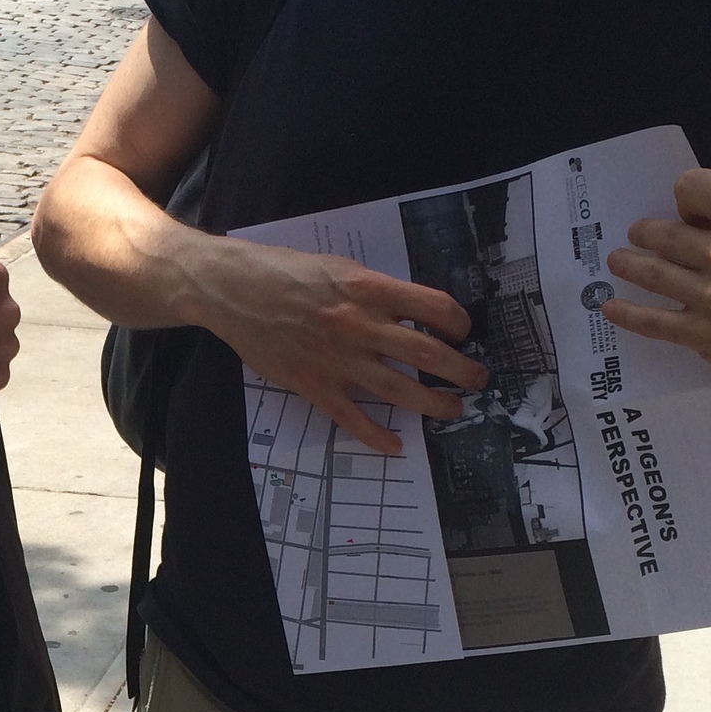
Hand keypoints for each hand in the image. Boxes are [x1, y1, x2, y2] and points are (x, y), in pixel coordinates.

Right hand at [185, 236, 485, 455]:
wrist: (232, 289)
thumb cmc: (283, 271)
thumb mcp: (337, 266)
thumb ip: (372, 291)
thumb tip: (408, 311)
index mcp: (368, 288)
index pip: (434, 307)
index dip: (458, 322)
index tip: (463, 331)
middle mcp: (360, 325)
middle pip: (427, 353)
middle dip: (462, 370)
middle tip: (478, 379)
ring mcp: (338, 359)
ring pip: (400, 389)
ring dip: (434, 403)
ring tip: (453, 410)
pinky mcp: (314, 385)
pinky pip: (353, 418)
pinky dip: (377, 435)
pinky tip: (396, 445)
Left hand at [601, 168, 710, 413]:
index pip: (690, 186)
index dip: (685, 193)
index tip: (687, 206)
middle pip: (661, 231)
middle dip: (646, 231)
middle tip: (640, 235)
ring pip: (650, 272)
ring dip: (628, 264)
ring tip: (619, 261)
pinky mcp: (706, 335)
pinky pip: (654, 323)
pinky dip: (626, 314)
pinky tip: (610, 306)